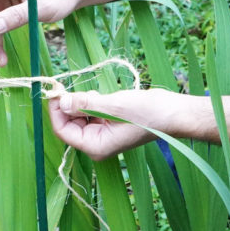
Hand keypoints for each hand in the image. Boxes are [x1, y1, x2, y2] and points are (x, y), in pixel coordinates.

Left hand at [48, 89, 176, 160]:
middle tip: (66, 84)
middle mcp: (97, 144)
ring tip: (94, 92)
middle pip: (69, 124)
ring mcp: (103, 135)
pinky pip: (90, 114)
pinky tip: (99, 95)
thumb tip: (61, 101)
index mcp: (96, 146)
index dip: (56, 111)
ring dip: (80, 102)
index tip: (55, 90)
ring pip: (78, 118)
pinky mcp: (109, 125)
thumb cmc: (148, 112)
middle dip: (67, 105)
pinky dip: (90, 102)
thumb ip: (85, 103)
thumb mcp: (113, 105)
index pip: (63, 131)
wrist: (174, 113)